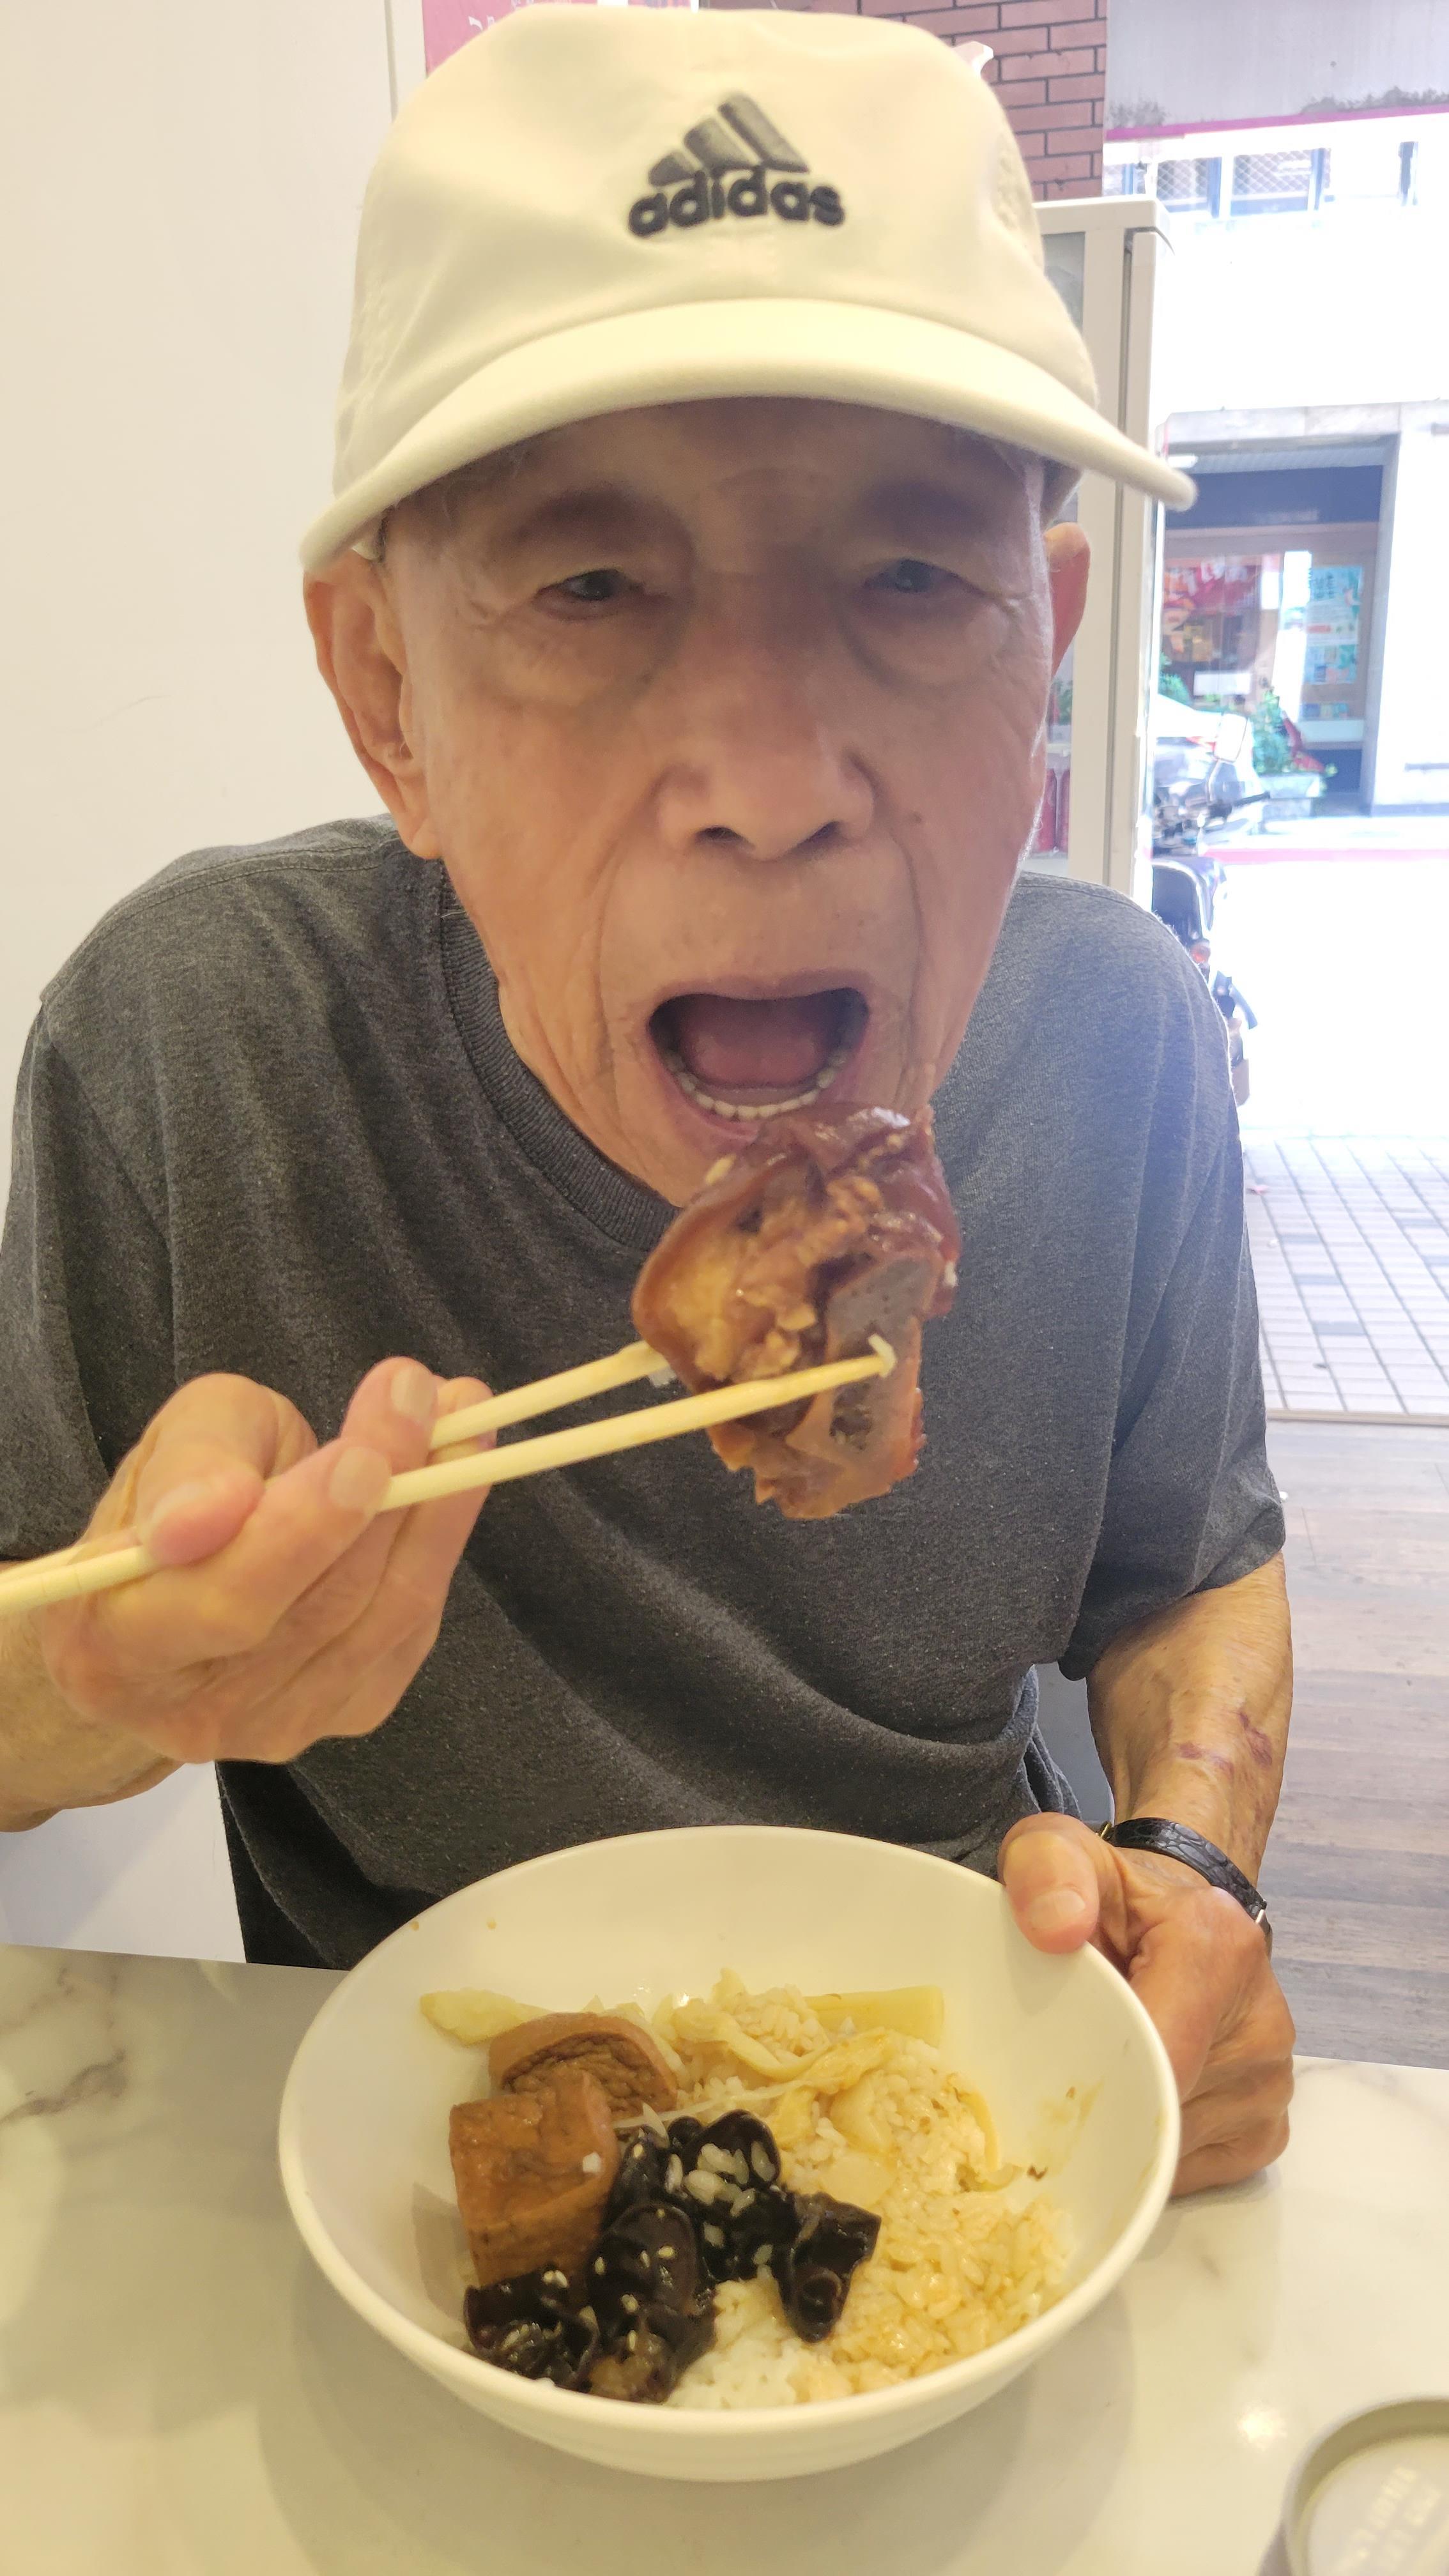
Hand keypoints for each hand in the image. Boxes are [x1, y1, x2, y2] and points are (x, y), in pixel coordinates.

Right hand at [36, 1359, 489, 1768]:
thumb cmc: (166, 1510)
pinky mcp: (345, 1717)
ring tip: (464, 1420)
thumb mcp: (164, 1449)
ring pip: (383, 1617)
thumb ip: (189, 1466)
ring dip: (439, 1512)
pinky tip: (452, 1479)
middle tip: (435, 1400)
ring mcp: (278, 1725)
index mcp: (118, 1644)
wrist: (177, 1604)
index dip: (301, 1531)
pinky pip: (410, 1631)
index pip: (225, 1599)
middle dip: (390, 1497)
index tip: (359, 1451)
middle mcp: (196, 1709)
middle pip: (319, 1608)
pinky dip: (439, 1546)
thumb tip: (219, 1508)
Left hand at [998, 1814, 1294, 2195]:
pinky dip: (1154, 2156)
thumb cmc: (1109, 1897)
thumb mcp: (1058, 1852)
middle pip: (1165, 2111)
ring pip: (1177, 2152)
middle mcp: (1262, 2019)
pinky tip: (1131, 2107)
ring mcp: (1273, 2079)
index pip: (1159, 2053)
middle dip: (1101, 2114)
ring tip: (1094, 2084)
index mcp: (1216, 1946)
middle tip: (1050, 2089)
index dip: (1096, 2083)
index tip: (1041, 2090)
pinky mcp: (1269, 2123)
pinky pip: (1199, 2170)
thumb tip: (1056, 1928)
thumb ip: (1045, 1872)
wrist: (1173, 1914)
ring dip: (1126, 2138)